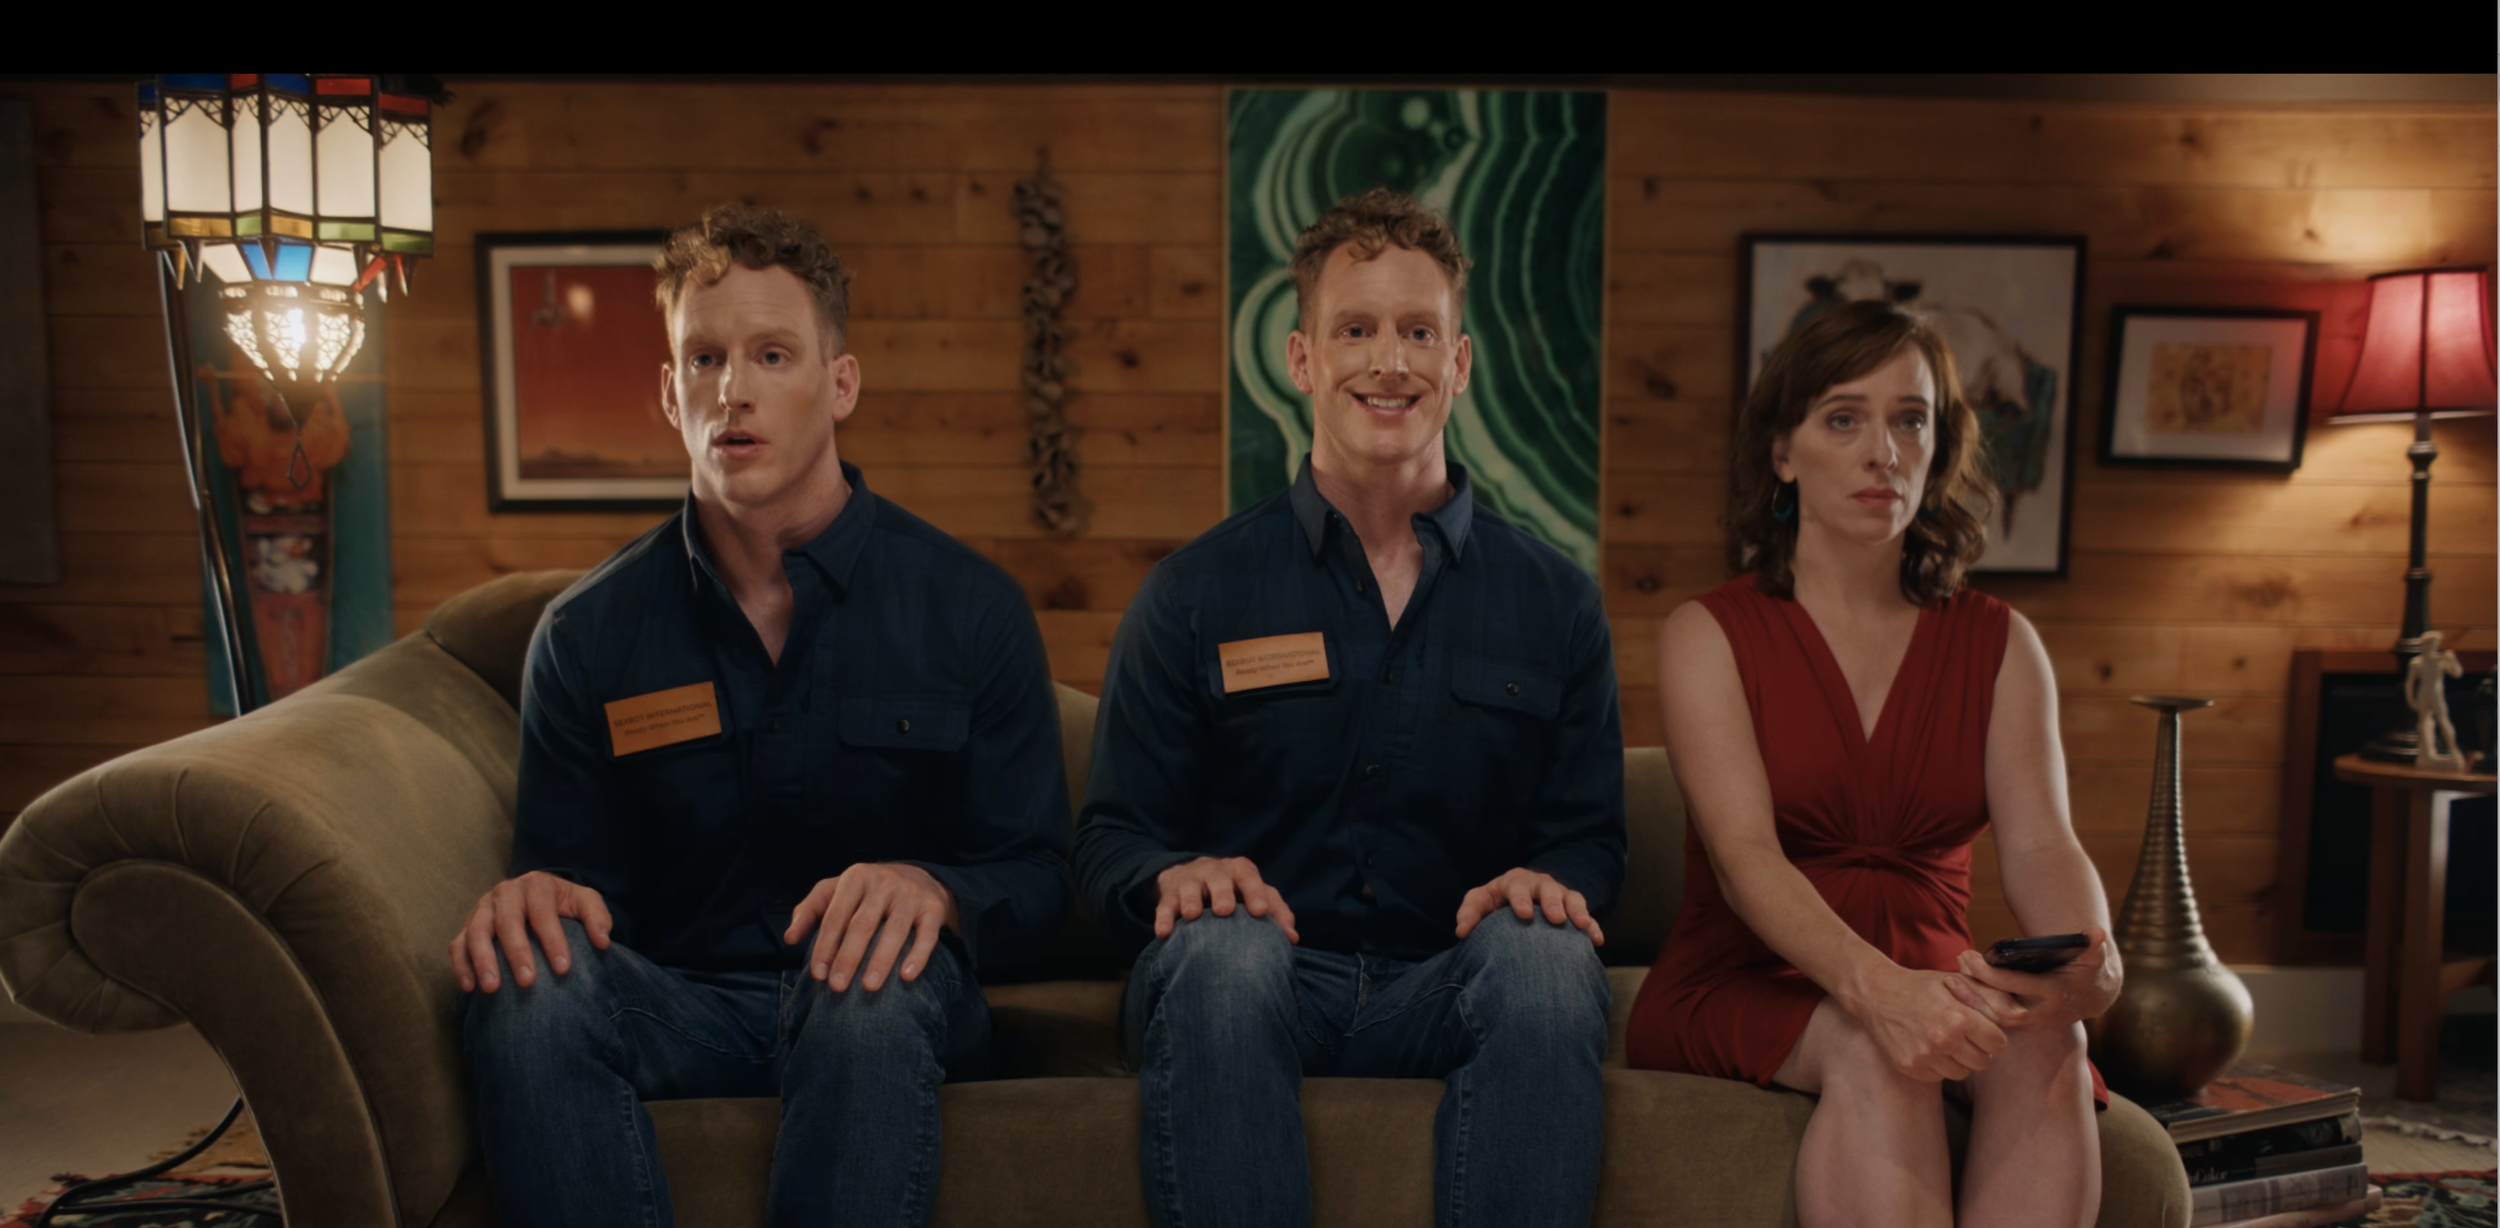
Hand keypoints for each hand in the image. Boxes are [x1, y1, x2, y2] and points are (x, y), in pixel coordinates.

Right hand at [449, 870, 612, 993]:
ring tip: (492, 989)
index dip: (553, 940)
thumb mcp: (585, 902)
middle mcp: (505, 893)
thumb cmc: (562, 904)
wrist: (535, 897)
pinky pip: (458, 944)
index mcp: (535, 885)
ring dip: (483, 961)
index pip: (543, 913)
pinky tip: (469, 988)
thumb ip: (597, 917)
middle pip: (507, 922)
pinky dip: (461, 966)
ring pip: (476, 932)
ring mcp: (482, 908)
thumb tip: (603, 941)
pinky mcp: (467, 925)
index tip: (564, 968)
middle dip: (517, 953)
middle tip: (528, 983)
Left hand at [784, 863, 959, 991]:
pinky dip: (918, 955)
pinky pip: (927, 934)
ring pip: (894, 931)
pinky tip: (906, 976)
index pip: (836, 916)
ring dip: (880, 960)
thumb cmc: (868, 892)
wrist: (919, 877)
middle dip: (848, 958)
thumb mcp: (836, 891)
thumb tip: (789, 939)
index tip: (819, 975)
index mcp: (855, 877)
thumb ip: (810, 911)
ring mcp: (910, 894)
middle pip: (863, 924)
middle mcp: (884, 882)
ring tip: (868, 987)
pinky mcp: (933, 908)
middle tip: (837, 987)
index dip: (826, 946)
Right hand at [1153, 856, 1297, 942]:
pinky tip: (1163, 933)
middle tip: (1225, 911)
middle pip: (1219, 879)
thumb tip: (1292, 938)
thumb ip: (1275, 913)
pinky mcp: (1169, 896)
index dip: (1255, 892)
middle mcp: (1214, 872)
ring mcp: (1190, 882)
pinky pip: (1165, 906)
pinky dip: (1163, 918)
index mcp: (1239, 871)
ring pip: (1190, 888)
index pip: (1249, 877)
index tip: (1260, 912)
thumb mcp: (1255, 895)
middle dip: (1222, 893)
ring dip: (1190, 901)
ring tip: (1191, 916)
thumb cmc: (1234, 892)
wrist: (1190, 876)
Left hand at [1453, 867, 1603, 945]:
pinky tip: (1597, 941)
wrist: (1515, 903)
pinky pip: (1585, 916)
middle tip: (1557, 919)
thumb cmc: (1495, 903)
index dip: (1521, 899)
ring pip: (1571, 898)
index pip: (1518, 886)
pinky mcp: (1572, 910)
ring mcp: (1559, 896)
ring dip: (1577, 911)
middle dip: (1553, 902)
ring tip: (1582, 926)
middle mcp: (1540, 885)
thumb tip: (1462, 931)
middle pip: (1548, 889)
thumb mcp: (1479, 902)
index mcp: (1515, 881)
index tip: (1524, 914)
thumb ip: (1470, 913)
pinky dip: (1592, 926)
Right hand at [1854, 966, 2007, 1081]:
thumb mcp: (1957, 982)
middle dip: (1977, 1049)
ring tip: (1944, 1039)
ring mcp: (1924, 1056)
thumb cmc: (1921, 986)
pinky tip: (1927, 1046)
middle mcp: (1943, 1040)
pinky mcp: (1910, 1067)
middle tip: (1961, 1033)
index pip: (1998, 1044)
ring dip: (1958, 1059)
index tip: (1980, 1027)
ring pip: (1962, 1072)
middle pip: (1983, 1062)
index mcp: (1959, 1018)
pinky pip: (1939, 1076)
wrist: (1876, 994)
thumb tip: (2022, 1015)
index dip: (1992, 1035)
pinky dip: (1937, 1065)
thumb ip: (1992, 997)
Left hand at [1951, 926, 2122, 1029]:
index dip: (1991, 974)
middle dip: (1974, 993)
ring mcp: (2033, 1022)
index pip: (2017, 987)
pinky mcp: (2024, 1024)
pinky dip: (1976, 1007)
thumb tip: (2095, 933)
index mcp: (2057, 994)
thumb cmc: (2088, 967)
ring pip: (1995, 1020)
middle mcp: (2043, 1013)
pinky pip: (1995, 1021)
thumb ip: (2093, 945)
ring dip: (1971, 1002)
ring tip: (1950, 980)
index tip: (1969, 958)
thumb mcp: (2094, 955)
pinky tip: (1959, 990)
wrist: (2094, 993)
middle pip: (2001, 1011)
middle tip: (1952, 972)